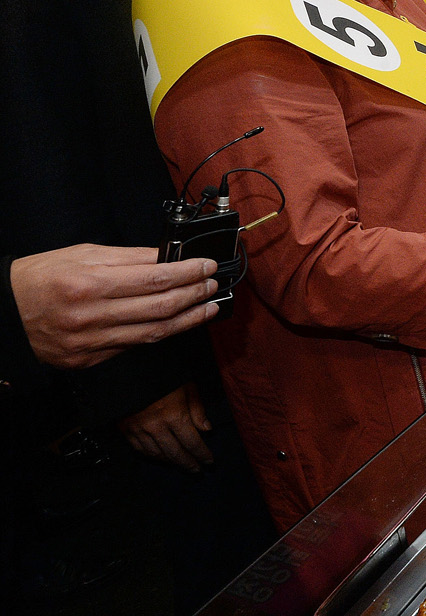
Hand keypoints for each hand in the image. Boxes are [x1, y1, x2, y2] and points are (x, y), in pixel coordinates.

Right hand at [12, 246, 219, 369]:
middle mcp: (91, 316)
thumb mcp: (83, 254)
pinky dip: (159, 335)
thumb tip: (168, 256)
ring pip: (153, 334)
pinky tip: (176, 324)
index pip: (155, 279)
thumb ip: (129, 257)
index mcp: (89, 284)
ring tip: (208, 307)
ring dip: (188, 320)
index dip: (188, 272)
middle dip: (194, 295)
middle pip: (160, 308)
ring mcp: (89, 343)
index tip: (207, 265)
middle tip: (214, 285)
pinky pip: (133, 347)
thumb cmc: (40, 277)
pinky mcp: (87, 361)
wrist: (2, 312)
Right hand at [120, 383, 213, 472]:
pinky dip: (152, 455)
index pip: (192, 442)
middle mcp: (156, 426)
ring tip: (181, 464)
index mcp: (174, 415)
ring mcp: (138, 430)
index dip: (202, 454)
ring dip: (171, 462)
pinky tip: (161, 457)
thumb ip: (197, 409)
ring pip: (157, 454)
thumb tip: (206, 429)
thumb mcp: (187, 387)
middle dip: (188, 463)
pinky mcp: (126, 430)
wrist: (129, 370)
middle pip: (175, 453)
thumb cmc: (162, 375)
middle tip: (197, 470)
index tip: (209, 462)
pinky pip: (140, 449)